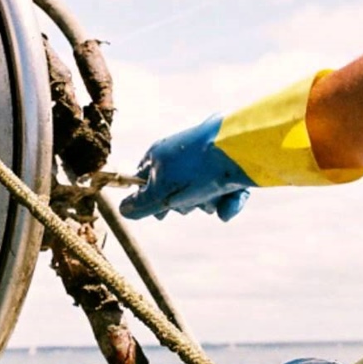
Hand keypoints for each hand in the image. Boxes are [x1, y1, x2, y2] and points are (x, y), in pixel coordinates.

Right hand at [119, 115, 252, 220]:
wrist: (239, 150)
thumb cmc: (194, 169)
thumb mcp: (160, 192)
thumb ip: (140, 204)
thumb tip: (123, 210)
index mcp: (159, 157)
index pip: (142, 180)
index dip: (148, 200)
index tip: (158, 212)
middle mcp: (181, 157)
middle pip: (175, 194)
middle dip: (184, 204)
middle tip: (188, 200)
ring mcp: (207, 163)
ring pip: (202, 196)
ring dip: (208, 202)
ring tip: (214, 194)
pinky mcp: (230, 168)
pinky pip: (225, 195)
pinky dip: (228, 202)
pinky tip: (229, 201)